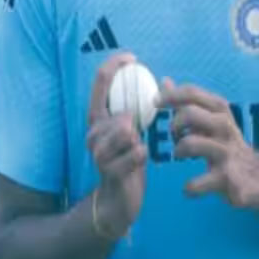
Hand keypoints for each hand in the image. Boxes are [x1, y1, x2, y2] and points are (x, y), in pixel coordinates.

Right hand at [86, 52, 147, 238]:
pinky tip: (139, 162)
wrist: (118, 201)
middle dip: (136, 124)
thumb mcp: (135, 133)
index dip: (114, 66)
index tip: (131, 57)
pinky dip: (141, 157)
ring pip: (127, 132)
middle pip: (118, 113)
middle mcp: (93, 133)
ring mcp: (98, 152)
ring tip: (136, 152)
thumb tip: (166, 79)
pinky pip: (135, 153)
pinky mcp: (109, 170)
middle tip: (137, 138)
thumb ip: (145, 108)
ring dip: (139, 142)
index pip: (100, 83)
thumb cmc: (128, 163)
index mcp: (98, 120)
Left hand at [158, 79, 258, 208]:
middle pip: (189, 113)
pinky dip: (189, 188)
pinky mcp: (228, 180)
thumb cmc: (227, 145)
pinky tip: (189, 189)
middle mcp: (225, 129)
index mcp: (220, 112)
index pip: (193, 93)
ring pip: (191, 143)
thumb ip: (187, 103)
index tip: (155, 103)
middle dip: (174, 125)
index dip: (170, 95)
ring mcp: (227, 155)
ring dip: (178, 151)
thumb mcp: (211, 120)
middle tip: (175, 136)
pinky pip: (197, 183)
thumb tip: (165, 82)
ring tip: (180, 156)